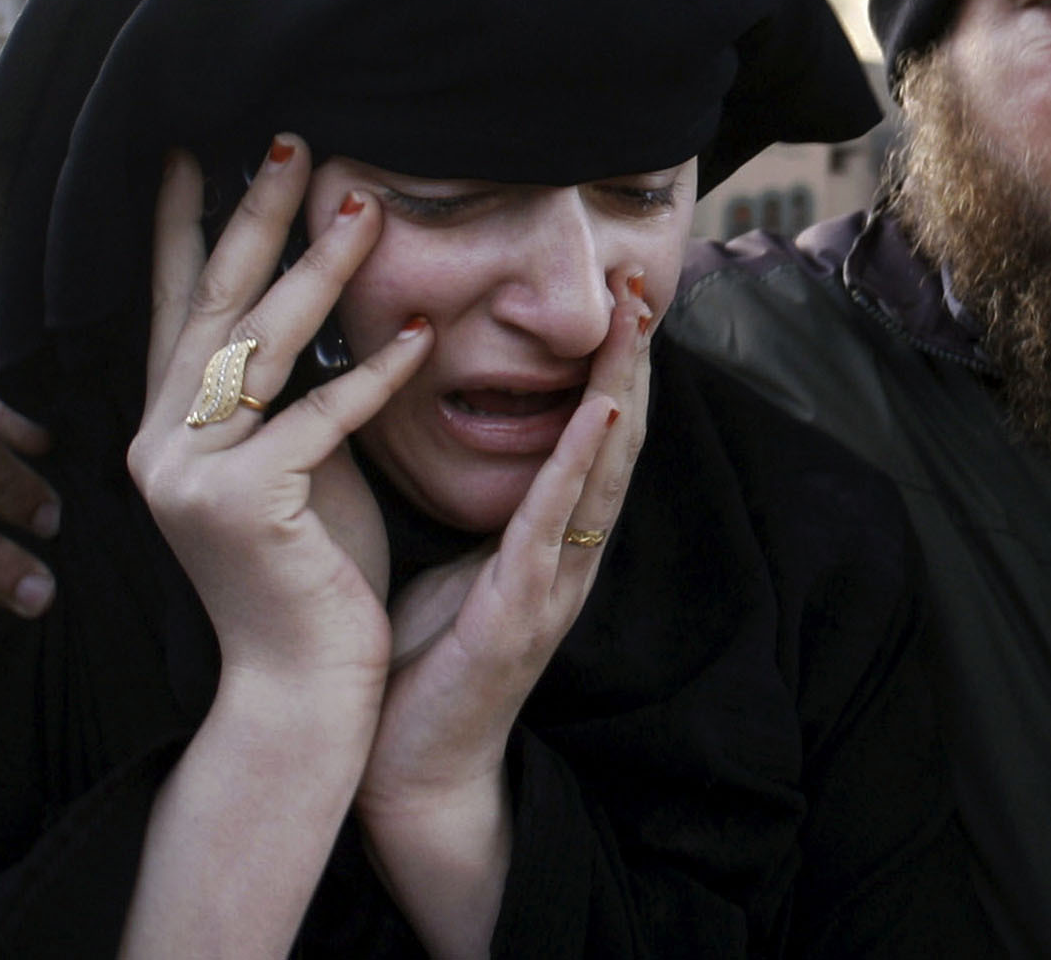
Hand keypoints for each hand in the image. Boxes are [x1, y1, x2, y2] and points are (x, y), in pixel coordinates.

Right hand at [127, 140, 431, 691]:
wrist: (303, 683)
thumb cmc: (310, 565)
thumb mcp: (294, 456)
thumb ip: (284, 387)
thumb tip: (313, 290)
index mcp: (167, 426)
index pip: (174, 303)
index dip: (180, 224)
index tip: (194, 147)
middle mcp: (160, 442)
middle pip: (213, 304)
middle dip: (252, 215)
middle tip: (292, 137)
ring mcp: (190, 475)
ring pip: (261, 347)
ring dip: (319, 270)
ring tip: (365, 205)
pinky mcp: (242, 507)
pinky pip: (317, 419)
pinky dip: (374, 375)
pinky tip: (423, 333)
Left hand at [353, 272, 652, 956]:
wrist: (403, 771)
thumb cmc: (422, 663)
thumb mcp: (456, 558)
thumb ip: (482, 501)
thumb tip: (459, 424)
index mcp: (553, 538)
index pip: (596, 433)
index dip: (616, 362)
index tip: (625, 291)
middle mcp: (571, 553)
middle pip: (619, 437)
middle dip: (635, 357)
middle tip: (647, 279)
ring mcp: (556, 582)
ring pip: (604, 468)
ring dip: (624, 390)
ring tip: (636, 324)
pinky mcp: (521, 613)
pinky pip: (558, 523)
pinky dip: (582, 461)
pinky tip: (599, 412)